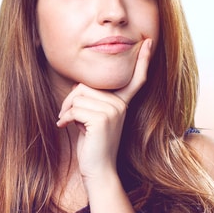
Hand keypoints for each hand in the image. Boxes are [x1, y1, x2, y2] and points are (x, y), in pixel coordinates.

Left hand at [56, 38, 152, 180]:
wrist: (98, 170)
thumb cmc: (93, 146)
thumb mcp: (93, 119)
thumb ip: (92, 102)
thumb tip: (77, 88)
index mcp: (122, 103)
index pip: (135, 79)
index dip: (142, 61)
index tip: (148, 42)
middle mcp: (121, 105)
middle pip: (86, 86)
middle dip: (70, 100)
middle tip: (66, 116)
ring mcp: (113, 111)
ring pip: (78, 97)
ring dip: (66, 111)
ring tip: (68, 123)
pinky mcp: (102, 119)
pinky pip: (75, 108)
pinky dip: (65, 118)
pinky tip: (65, 127)